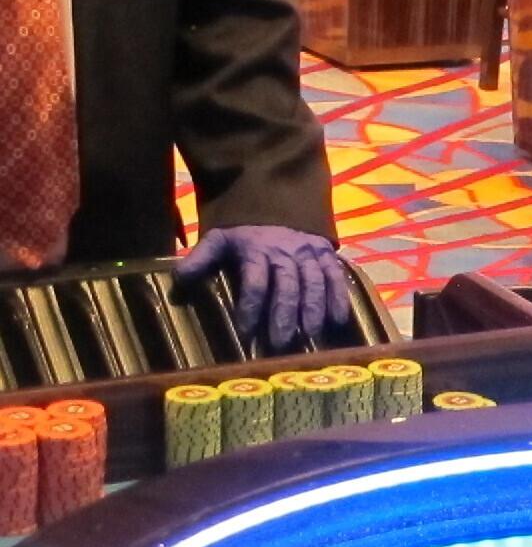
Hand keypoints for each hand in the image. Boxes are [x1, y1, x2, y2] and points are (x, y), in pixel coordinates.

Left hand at [177, 226, 349, 347]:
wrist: (278, 202)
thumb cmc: (244, 232)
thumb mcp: (218, 239)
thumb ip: (200, 259)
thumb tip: (178, 280)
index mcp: (256, 250)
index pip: (254, 280)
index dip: (251, 306)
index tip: (246, 333)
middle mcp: (285, 252)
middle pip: (287, 285)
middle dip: (284, 315)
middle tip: (281, 343)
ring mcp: (309, 252)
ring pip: (313, 282)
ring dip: (313, 309)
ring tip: (309, 336)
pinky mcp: (326, 254)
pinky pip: (335, 275)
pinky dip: (338, 297)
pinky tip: (338, 321)